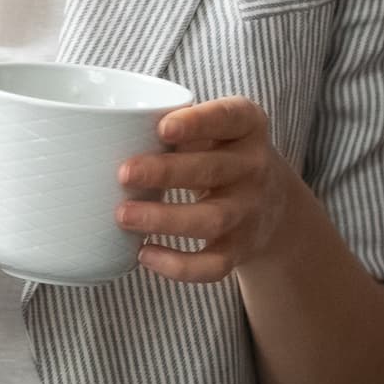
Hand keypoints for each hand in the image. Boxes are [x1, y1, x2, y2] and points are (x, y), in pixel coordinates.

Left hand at [117, 97, 295, 283]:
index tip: (163, 127)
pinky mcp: (241, 249)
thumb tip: (109, 133)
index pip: (230, 117)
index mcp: (248, 127)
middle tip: (123, 173)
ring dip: (164, 219)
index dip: (198, 123)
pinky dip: (179, 266)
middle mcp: (254, 167)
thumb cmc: (222, 154)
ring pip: (211, 220)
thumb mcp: (216, 129)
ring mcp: (249, 211)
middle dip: (166, 172)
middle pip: (213, 170)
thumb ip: (179, 125)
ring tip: (123, 216)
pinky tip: (144, 254)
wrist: (274, 203)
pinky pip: (214, 265)